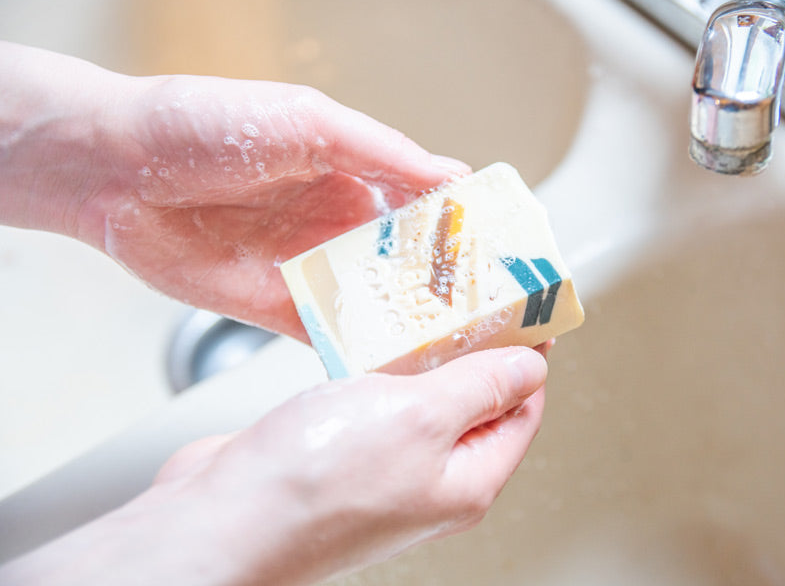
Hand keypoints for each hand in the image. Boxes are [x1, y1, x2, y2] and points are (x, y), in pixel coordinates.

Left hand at [0, 42, 469, 337]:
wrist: (114, 169)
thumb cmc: (201, 124)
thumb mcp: (306, 121)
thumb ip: (380, 152)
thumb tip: (447, 174)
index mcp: (351, 171)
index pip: (426, 203)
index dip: (466, 227)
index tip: (505, 252)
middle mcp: (336, 222)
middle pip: (409, 261)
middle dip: (450, 286)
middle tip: (496, 313)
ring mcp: (308, 267)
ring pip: (377, 302)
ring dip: (414, 323)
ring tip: (460, 348)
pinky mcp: (275, 306)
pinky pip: (329, 333)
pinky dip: (362, 351)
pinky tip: (395, 366)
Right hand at [0, 347, 546, 585]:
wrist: (222, 519)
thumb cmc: (315, 484)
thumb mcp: (421, 416)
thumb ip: (480, 386)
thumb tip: (531, 366)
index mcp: (467, 481)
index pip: (521, 409)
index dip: (526, 356)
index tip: (519, 308)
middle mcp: (430, 481)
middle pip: (473, 403)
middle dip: (471, 349)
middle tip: (464, 298)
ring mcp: (384, 469)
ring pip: (421, 400)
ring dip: (421, 356)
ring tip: (417, 310)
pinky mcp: (342, 454)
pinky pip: (376, 403)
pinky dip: (378, 370)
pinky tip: (367, 342)